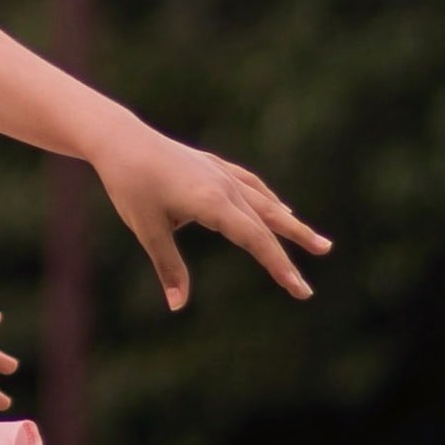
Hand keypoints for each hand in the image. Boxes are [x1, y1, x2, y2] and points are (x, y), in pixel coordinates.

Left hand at [95, 129, 325, 311]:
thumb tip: (177, 306)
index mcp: (212, 203)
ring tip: (315, 240)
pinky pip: (250, 185)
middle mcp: (224, 186)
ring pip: (264, 201)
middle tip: (325, 254)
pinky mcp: (212, 165)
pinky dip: (269, 200)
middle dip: (296, 243)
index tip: (300, 288)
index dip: (280, 265)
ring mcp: (220, 173)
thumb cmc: (130, 185)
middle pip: (269, 220)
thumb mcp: (148, 230)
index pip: (256, 240)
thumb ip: (169, 267)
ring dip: (290, 222)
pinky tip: (280, 208)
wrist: (119, 139)